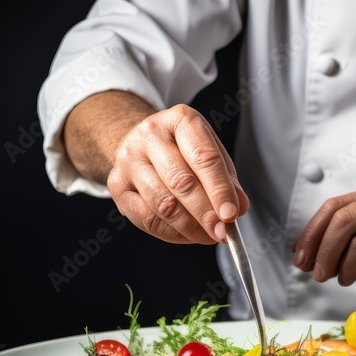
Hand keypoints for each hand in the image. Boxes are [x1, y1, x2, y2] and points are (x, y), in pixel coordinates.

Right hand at [106, 104, 248, 243]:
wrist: (140, 143)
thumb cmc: (181, 149)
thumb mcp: (210, 152)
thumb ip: (227, 179)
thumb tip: (238, 207)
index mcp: (181, 120)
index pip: (204, 158)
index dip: (219, 190)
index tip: (231, 214)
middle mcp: (150, 135)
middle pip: (181, 181)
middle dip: (206, 213)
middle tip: (222, 232)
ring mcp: (129, 159)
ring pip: (163, 204)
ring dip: (190, 227)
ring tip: (208, 235)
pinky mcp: (117, 184)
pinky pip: (147, 218)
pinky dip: (173, 233)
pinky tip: (188, 235)